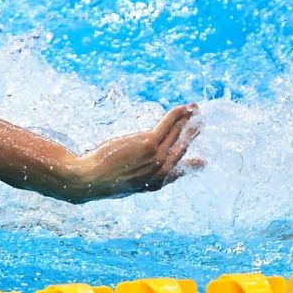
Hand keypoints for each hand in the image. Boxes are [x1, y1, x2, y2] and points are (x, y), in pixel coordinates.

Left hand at [69, 104, 199, 200]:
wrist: (90, 180)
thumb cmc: (100, 180)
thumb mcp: (122, 183)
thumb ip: (134, 177)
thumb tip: (132, 170)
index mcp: (154, 184)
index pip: (177, 173)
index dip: (191, 166)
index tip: (202, 162)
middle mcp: (160, 172)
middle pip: (181, 150)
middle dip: (191, 135)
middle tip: (201, 125)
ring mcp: (156, 157)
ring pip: (176, 134)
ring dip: (187, 120)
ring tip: (195, 111)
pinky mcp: (148, 144)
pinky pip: (167, 125)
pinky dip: (177, 115)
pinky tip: (183, 108)